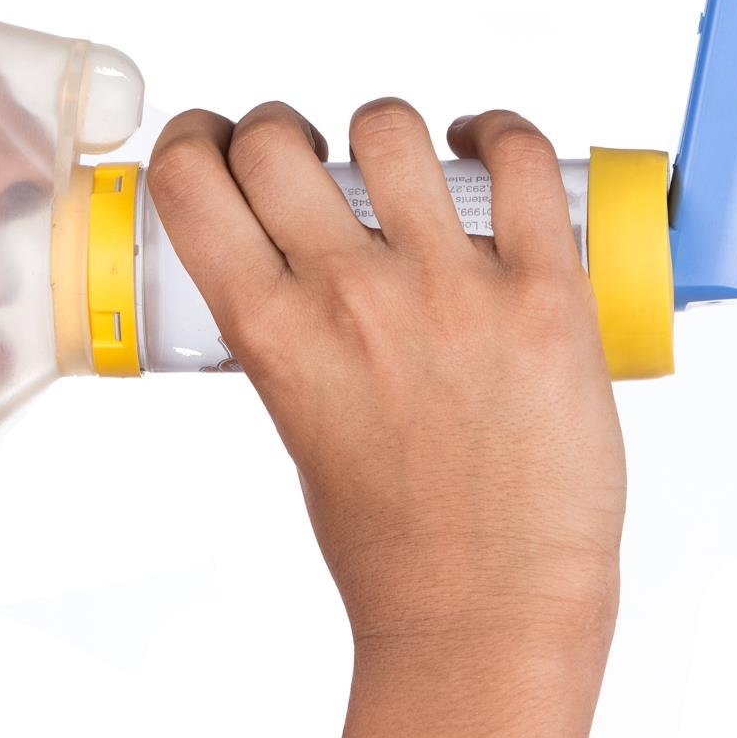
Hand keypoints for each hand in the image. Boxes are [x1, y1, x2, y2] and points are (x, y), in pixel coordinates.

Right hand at [147, 98, 624, 653]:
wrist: (486, 610)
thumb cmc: (390, 540)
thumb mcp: (294, 421)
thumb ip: (286, 333)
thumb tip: (295, 260)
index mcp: (270, 334)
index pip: (192, 180)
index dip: (195, 139)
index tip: (215, 143)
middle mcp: (349, 297)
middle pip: (275, 139)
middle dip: (279, 130)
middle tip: (305, 156)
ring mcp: (449, 289)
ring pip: (389, 127)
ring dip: (383, 132)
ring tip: (401, 161)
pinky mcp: (544, 294)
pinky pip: (521, 160)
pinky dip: (499, 134)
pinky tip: (488, 147)